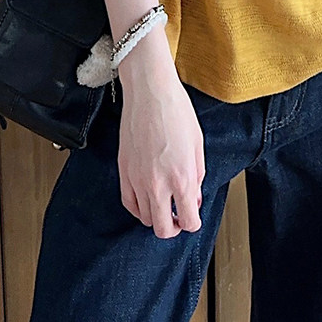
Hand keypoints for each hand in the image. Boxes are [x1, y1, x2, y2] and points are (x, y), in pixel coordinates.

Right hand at [117, 69, 204, 239]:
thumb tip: (193, 198)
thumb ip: (197, 176)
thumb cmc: (176, 111)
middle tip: (178, 215)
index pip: (189, 221)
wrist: (150, 92)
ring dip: (157, 216)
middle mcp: (159, 184)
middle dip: (175, 227)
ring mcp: (138, 180)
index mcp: (183, 178)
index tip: (192, 215)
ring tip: (164, 202)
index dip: (193, 222)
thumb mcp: (197, 144)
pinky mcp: (124, 172)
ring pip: (145, 220)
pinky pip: (129, 204)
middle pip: (164, 230)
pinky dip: (139, 208)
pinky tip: (147, 199)